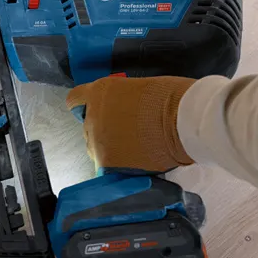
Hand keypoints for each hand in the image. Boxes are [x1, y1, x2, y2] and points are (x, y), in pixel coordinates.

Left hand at [65, 76, 196, 173]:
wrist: (182, 121)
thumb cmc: (170, 97)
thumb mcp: (139, 89)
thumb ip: (123, 101)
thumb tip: (124, 112)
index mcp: (99, 92)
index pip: (75, 100)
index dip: (85, 107)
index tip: (95, 111)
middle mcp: (92, 116)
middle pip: (88, 127)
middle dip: (104, 130)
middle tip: (127, 133)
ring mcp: (97, 141)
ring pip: (95, 149)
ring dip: (110, 149)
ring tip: (135, 149)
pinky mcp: (107, 164)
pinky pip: (106, 167)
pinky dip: (118, 166)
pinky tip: (134, 162)